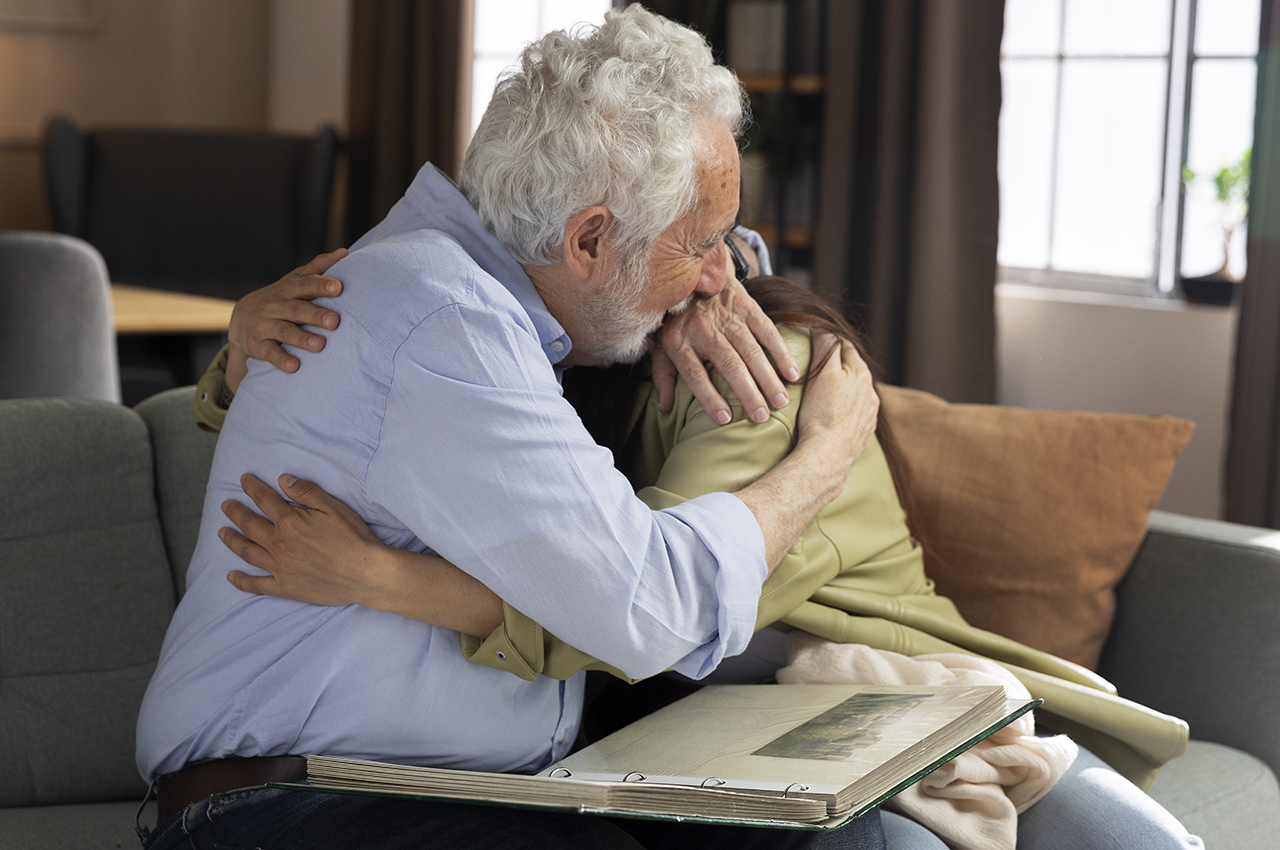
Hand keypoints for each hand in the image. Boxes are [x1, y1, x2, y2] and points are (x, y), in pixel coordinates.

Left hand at [221, 472, 393, 607]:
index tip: (244, 480)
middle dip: (236, 512)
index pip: (265, 499)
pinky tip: (231, 576)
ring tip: (222, 533)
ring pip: (247, 551)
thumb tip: (283, 480)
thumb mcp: (333, 507)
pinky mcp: (286, 587)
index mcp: (290, 522)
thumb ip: (306, 492)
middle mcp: (279, 544)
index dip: (252, 487)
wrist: (366, 573)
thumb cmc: (353, 538)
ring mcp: (280, 567)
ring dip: (232, 540)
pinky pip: (257, 585)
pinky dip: (241, 581)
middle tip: (226, 505)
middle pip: (250, 524)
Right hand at [227, 249, 347, 388]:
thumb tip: (344, 252)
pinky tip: (294, 367)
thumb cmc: (279, 299)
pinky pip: (270, 353)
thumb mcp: (294, 281)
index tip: (338, 287)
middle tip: (335, 321)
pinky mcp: (257, 344)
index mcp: (287, 290)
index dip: (320, 285)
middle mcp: (275, 306)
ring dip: (302, 338)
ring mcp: (264, 325)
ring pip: (284, 331)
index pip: (304, 285)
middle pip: (297, 310)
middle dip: (315, 315)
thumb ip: (318, 268)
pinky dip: (281, 359)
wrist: (240, 319)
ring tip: (320, 345)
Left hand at [653, 274, 800, 424]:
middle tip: (761, 417)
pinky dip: (781, 352)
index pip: (694, 374)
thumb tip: (665, 408)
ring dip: (768, 377)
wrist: (691, 271)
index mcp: (679, 341)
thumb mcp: (659, 344)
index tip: (725, 418)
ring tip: (780, 402)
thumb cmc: (676, 319)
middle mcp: (703, 328)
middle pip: (728, 364)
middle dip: (747, 392)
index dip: (709, 397)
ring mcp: (726, 315)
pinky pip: (767, 330)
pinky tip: (792, 373)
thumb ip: (663, 376)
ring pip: (751, 350)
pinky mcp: (745, 305)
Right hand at [795, 334, 877, 468]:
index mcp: (861, 373)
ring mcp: (869, 415)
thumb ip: (827, 346)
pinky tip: (834, 416)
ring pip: (856, 393)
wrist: (827, 456)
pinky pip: (856, 415)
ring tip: (825, 393)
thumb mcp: (823, 372)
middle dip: (838, 366)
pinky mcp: (863, 433)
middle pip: (853, 370)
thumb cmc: (822, 413)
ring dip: (844, 389)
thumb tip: (825, 328)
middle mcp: (870, 392)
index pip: (845, 346)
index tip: (814, 340)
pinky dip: (846, 411)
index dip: (829, 341)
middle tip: (817, 366)